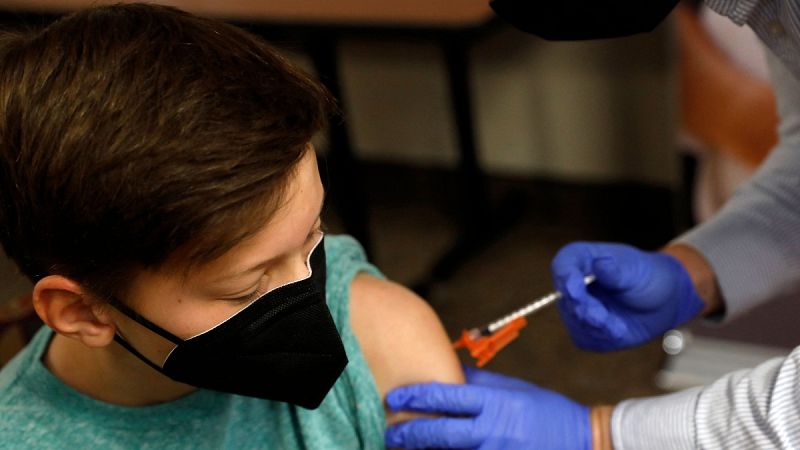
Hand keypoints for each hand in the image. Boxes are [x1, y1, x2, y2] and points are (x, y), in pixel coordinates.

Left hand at [384, 367, 589, 449]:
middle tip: (390, 435)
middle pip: (440, 433)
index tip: (396, 397)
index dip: (417, 397)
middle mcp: (494, 430)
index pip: (447, 397)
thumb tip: (449, 372)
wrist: (584, 442)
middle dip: (410, 434)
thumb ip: (481, 383)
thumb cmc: (548, 413)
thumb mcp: (516, 389)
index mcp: (497, 402)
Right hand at [551, 242, 704, 350]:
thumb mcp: (636, 270)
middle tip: (602, 318)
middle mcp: (573, 284)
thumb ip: (616, 270)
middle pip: (566, 298)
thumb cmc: (648, 277)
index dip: (565, 277)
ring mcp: (576, 308)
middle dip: (584, 310)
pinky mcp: (584, 330)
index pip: (562, 265)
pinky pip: (585, 338)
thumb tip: (600, 264)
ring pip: (574, 322)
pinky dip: (603, 338)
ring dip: (597, 328)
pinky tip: (619, 330)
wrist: (663, 302)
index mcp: (582, 259)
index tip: (574, 290)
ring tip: (619, 327)